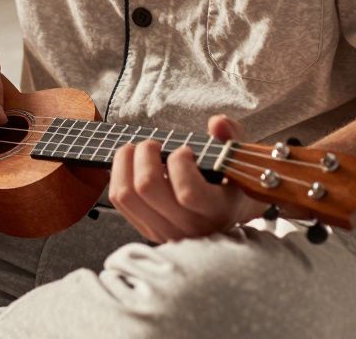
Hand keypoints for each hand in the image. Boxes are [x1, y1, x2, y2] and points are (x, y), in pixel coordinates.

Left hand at [109, 114, 267, 242]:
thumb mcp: (238, 158)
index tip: (185, 150)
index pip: (187, 192)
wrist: (228, 213)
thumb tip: (217, 123)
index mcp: (217, 210)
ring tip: (137, 149)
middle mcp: (189, 227)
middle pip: (147, 187)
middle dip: (145, 154)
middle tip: (154, 144)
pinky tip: (130, 162)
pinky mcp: (146, 229)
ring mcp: (165, 232)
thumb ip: (232, 137)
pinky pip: (118, 200)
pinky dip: (117, 174)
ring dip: (124, 162)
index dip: (180, 163)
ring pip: (125, 194)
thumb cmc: (231, 180)